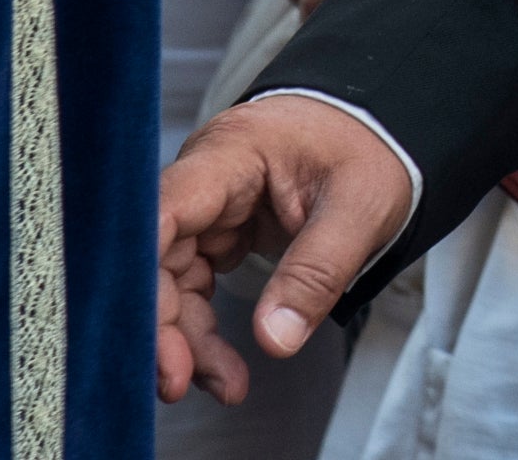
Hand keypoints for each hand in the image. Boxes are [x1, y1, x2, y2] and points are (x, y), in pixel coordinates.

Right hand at [156, 94, 416, 402]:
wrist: (378, 132)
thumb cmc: (368, 149)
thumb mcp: (360, 207)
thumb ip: (317, 271)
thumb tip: (275, 339)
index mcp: (232, 154)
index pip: (162, 213)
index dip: (139, 274)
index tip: (141, 333)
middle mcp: (205, 178)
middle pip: (155, 256)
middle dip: (163, 325)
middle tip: (179, 382)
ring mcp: (208, 208)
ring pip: (170, 281)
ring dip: (186, 339)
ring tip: (224, 385)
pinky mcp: (217, 233)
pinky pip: (193, 287)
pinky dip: (203, 330)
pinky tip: (220, 366)